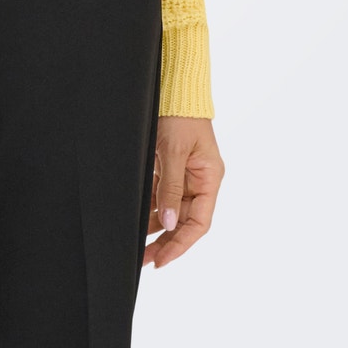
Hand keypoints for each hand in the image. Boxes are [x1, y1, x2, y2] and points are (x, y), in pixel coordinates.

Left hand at [144, 116, 223, 267]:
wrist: (174, 88)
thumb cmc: (180, 116)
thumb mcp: (174, 152)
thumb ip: (171, 188)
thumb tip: (168, 222)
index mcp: (210, 179)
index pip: (199, 222)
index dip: (181, 244)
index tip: (163, 259)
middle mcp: (200, 181)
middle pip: (184, 221)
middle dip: (166, 242)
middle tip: (145, 260)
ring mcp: (186, 175)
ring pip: (171, 211)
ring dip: (156, 228)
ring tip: (137, 246)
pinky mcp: (171, 167)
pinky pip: (162, 195)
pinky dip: (151, 208)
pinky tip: (137, 220)